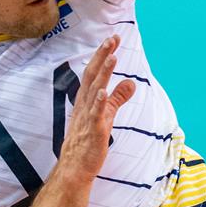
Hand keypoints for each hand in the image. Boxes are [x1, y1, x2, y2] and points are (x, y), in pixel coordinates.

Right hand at [53, 35, 136, 183]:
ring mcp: (88, 117)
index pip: (94, 72)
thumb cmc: (87, 140)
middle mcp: (85, 104)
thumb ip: (118, 98)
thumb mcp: (106, 115)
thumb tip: (131, 82)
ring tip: (112, 57)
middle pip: (93, 76)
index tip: (112, 39)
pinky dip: (99, 102)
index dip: (102, 55)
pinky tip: (104, 91)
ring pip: (95, 91)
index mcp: (87, 99)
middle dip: (102, 56)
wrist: (74, 167)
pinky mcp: (93, 131)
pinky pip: (95, 115)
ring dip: (104, 73)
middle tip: (112, 39)